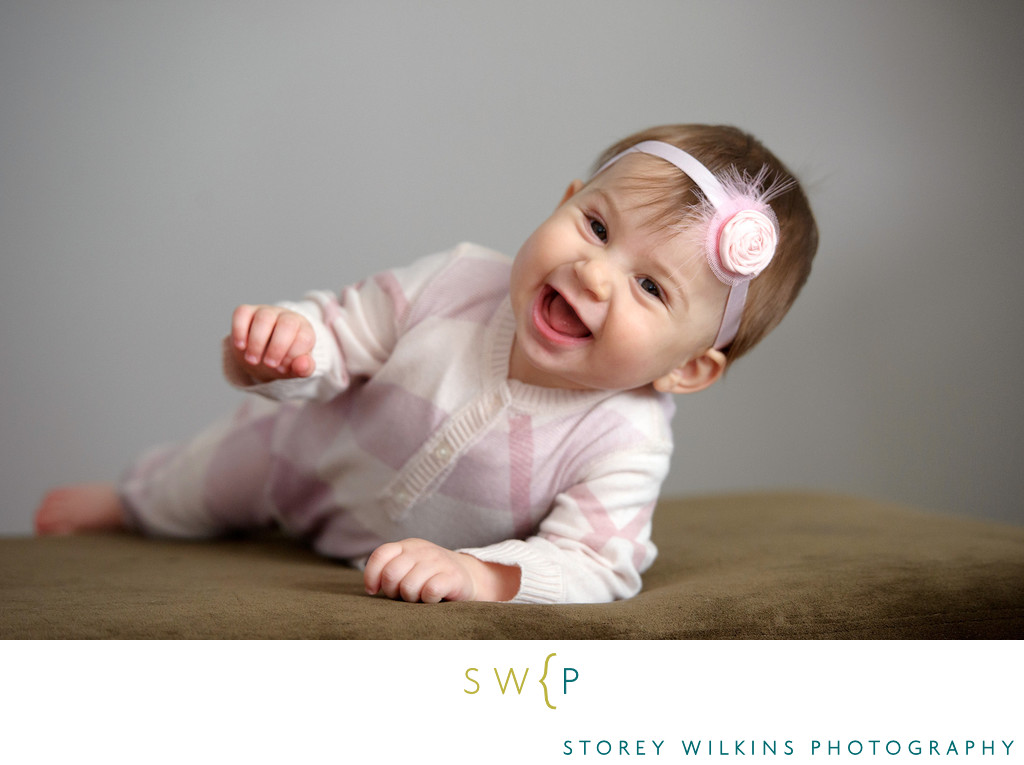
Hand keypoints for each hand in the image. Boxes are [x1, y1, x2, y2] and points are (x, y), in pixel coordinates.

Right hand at [229, 304, 315, 382]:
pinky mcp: (247, 311)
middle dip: (277, 347)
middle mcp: (287, 317)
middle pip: (287, 324)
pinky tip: (241, 347)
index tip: (282, 368)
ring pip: (264, 318)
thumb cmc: (283, 361)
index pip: (304, 338)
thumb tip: (302, 365)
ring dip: (257, 342)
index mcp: (304, 330)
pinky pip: (242, 313)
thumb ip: (304, 368)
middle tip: (269, 365)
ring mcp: (267, 312)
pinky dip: (240, 331)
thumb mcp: (295, 368)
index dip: (292, 355)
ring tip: (253, 360)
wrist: (261, 357)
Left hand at [363, 538, 519, 602]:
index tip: (374, 591)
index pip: (381, 555)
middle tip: (403, 595)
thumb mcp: (409, 567)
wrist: (468, 577)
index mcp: (408, 545)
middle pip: (392, 574)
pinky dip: (428, 600)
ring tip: (420, 596)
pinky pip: (429, 592)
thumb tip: (370, 588)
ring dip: (411, 598)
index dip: (371, 576)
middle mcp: (422, 550)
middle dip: (393, 591)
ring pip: (409, 586)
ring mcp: (439, 561)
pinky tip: (433, 599)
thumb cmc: (429, 577)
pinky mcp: (453, 576)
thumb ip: (390, 571)